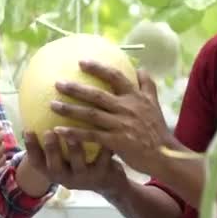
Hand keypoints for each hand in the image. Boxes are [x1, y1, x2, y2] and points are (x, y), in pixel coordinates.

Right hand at [23, 130, 127, 192]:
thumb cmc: (79, 161)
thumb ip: (53, 137)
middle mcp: (66, 177)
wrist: (107, 183)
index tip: (28, 130)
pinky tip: (104, 131)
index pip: (36, 161)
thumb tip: (37, 107)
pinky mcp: (104, 174)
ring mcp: (85, 177)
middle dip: (51, 150)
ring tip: (73, 135)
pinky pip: (103, 159)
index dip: (31, 147)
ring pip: (79, 165)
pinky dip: (103, 147)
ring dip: (74, 150)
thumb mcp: (63, 156)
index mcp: (53, 171)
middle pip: (55, 166)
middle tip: (50, 132)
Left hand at [50, 60, 177, 174]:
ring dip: (70, 109)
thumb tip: (141, 67)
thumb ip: (147, 85)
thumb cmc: (157, 130)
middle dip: (75, 88)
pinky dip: (74, 133)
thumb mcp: (155, 103)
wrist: (164, 155)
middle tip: (57, 83)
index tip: (81, 62)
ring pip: (90, 115)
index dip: (98, 68)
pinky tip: (58, 131)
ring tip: (52, 105)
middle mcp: (126, 108)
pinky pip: (91, 136)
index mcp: (135, 97)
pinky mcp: (116, 142)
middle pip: (97, 95)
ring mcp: (120, 125)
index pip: (115, 77)